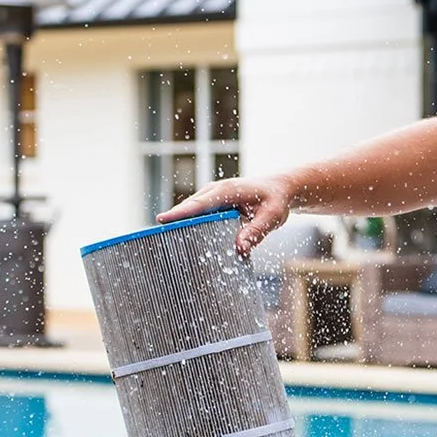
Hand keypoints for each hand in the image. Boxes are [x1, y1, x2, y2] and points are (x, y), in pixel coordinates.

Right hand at [155, 174, 293, 254]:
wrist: (280, 188)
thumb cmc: (276, 199)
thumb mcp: (272, 216)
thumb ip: (256, 232)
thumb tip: (239, 249)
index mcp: (228, 191)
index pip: (200, 204)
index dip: (180, 213)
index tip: (162, 220)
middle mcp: (216, 191)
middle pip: (189, 207)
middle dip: (173, 220)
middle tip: (156, 237)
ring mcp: (213, 197)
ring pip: (192, 211)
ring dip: (180, 224)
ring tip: (164, 241)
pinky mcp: (214, 205)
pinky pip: (198, 215)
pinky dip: (190, 225)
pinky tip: (183, 240)